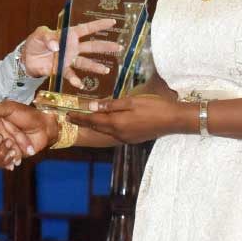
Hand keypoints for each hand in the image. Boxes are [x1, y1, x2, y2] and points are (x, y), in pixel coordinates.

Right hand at [0, 106, 27, 167]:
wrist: (44, 125)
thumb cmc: (26, 113)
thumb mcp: (8, 107)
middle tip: (2, 138)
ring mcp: (3, 149)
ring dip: (1, 155)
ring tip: (12, 146)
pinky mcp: (12, 156)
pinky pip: (5, 164)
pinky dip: (9, 162)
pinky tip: (16, 155)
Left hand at [21, 18, 120, 88]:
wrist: (26, 58)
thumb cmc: (35, 42)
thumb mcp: (40, 35)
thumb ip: (48, 38)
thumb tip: (56, 46)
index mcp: (68, 35)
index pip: (86, 29)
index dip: (99, 25)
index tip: (112, 22)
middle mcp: (72, 47)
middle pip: (92, 46)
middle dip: (105, 47)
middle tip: (119, 47)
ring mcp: (68, 59)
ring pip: (86, 62)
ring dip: (95, 66)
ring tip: (106, 70)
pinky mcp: (62, 70)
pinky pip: (71, 75)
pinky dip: (75, 80)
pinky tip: (80, 84)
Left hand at [66, 94, 192, 143]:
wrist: (173, 120)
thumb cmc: (153, 107)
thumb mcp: (131, 101)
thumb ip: (111, 104)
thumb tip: (92, 106)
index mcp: (116, 123)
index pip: (93, 120)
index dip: (79, 117)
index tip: (68, 115)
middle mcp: (119, 133)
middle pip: (97, 127)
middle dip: (84, 122)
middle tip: (71, 118)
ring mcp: (126, 138)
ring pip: (105, 131)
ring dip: (94, 126)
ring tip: (85, 120)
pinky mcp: (133, 138)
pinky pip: (114, 134)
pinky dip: (105, 129)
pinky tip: (105, 125)